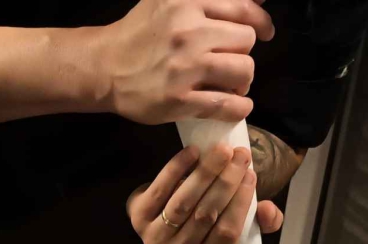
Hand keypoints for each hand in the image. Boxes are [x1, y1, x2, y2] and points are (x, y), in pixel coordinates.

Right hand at [93, 0, 273, 124]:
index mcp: (188, 2)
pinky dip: (239, 108)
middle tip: (230, 62)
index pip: (245, 9)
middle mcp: (188, 32)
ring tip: (230, 84)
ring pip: (243, 71)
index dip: (260, 22)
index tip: (264, 32)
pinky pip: (227, 105)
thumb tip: (257, 0)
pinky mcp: (179, 99)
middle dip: (242, 53)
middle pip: (246, 40)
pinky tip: (236, 106)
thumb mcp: (167, 1)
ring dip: (242, 81)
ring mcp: (184, 67)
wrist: (103, 67)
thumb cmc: (138, 33)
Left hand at [128, 143, 283, 243]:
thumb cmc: (203, 219)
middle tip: (240, 156)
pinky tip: (192, 152)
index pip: (227, 234)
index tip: (251, 175)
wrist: (159, 214)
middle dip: (226, 182)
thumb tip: (268, 211)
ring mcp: (154, 238)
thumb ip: (259, 221)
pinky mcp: (137, 216)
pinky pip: (160, 190)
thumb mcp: (232, 222)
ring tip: (221, 150)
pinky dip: (177, 169)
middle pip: (205, 216)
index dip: (240, 203)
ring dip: (205, 173)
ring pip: (184, 203)